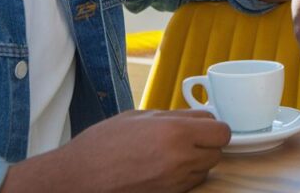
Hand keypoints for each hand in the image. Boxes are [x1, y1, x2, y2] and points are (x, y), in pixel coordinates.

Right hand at [1, 109, 230, 192]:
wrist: (78, 178)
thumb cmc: (103, 144)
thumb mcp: (138, 117)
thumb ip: (174, 116)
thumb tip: (198, 117)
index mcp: (175, 132)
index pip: (221, 131)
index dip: (213, 126)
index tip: (203, 125)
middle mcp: (181, 159)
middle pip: (217, 151)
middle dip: (206, 143)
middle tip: (187, 137)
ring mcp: (175, 182)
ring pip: (205, 169)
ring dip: (196, 160)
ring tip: (170, 153)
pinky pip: (191, 184)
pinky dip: (185, 175)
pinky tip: (164, 167)